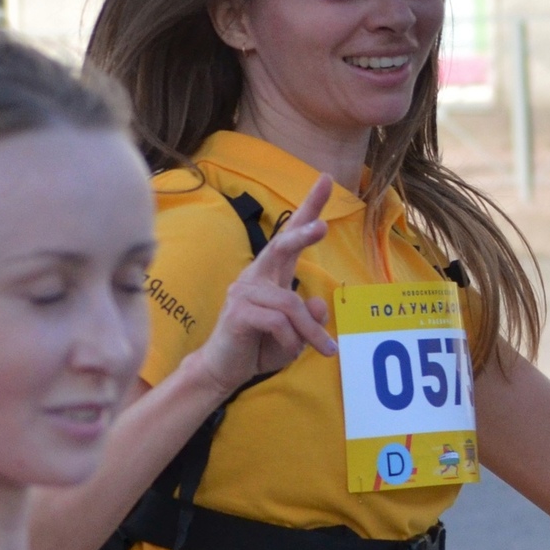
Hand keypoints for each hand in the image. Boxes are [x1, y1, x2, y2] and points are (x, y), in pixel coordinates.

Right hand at [191, 175, 337, 398]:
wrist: (223, 369)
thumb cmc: (259, 346)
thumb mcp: (295, 334)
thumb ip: (309, 319)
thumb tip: (319, 305)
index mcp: (271, 274)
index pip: (290, 235)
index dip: (309, 208)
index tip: (326, 179)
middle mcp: (256, 276)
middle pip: (281, 246)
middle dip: (303, 235)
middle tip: (323, 227)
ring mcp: (244, 292)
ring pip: (291, 304)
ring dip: (311, 333)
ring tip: (326, 351)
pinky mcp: (238, 312)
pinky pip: (278, 323)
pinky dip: (291, 341)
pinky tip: (287, 352)